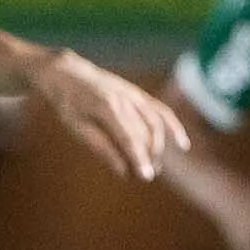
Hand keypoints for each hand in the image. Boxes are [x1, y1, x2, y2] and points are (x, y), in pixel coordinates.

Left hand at [37, 50, 190, 182]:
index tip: (145, 177)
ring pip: (155, 124)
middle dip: (148, 156)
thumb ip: (101, 147)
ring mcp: (134, 95)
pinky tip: (182, 144)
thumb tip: (122, 170)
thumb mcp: (77, 127)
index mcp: (106, 106)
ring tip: (155, 166)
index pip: (128, 137)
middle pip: (144, 133)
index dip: (138, 158)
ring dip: (158, 147)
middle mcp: (124, 99)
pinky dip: (173, 127)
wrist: (68, 72)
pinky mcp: (139, 94)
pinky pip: (161, 111)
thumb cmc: (69, 103)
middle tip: (145, 175)